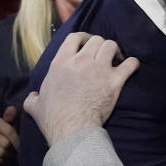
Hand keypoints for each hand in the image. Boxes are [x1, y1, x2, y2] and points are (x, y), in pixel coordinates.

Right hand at [0, 106, 19, 165]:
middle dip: (11, 149)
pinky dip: (0, 161)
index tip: (21, 146)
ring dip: (6, 155)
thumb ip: (11, 118)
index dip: (16, 140)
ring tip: (7, 154)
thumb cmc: (2, 137)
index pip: (8, 130)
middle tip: (12, 150)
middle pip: (5, 143)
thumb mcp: (8, 126)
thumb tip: (12, 108)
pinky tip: (0, 159)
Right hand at [24, 33, 139, 145]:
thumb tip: (32, 97)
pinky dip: (132, 64)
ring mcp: (99, 69)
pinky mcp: (114, 81)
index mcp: (61, 62)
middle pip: (96, 39)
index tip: (87, 43)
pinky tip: (131, 66)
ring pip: (111, 46)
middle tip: (102, 55)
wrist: (71, 128)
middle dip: (100, 45)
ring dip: (115, 51)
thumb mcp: (35, 106)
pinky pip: (130, 64)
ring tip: (116, 59)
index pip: (74, 37)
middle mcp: (80, 61)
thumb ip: (33, 98)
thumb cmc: (53, 118)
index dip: (83, 37)